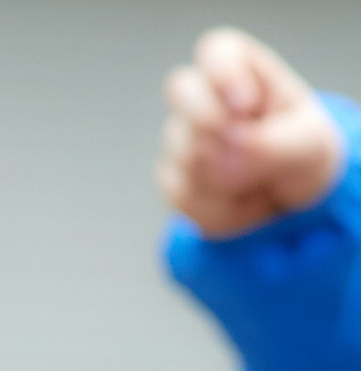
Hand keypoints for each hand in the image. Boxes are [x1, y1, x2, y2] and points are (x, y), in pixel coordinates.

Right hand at [159, 28, 346, 236]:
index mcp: (242, 67)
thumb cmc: (300, 149)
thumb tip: (231, 147)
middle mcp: (203, 95)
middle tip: (238, 147)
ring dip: (226, 178)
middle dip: (207, 121)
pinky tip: (240, 202)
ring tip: (258, 182)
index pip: (217, 51)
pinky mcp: (173, 179)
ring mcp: (181, 138)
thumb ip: (274, 143)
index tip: (246, 107)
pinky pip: (183, 195)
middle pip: (181, 90)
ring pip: (185, 154)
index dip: (224, 75)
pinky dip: (216, 207)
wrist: (286, 194)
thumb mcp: (307, 143)